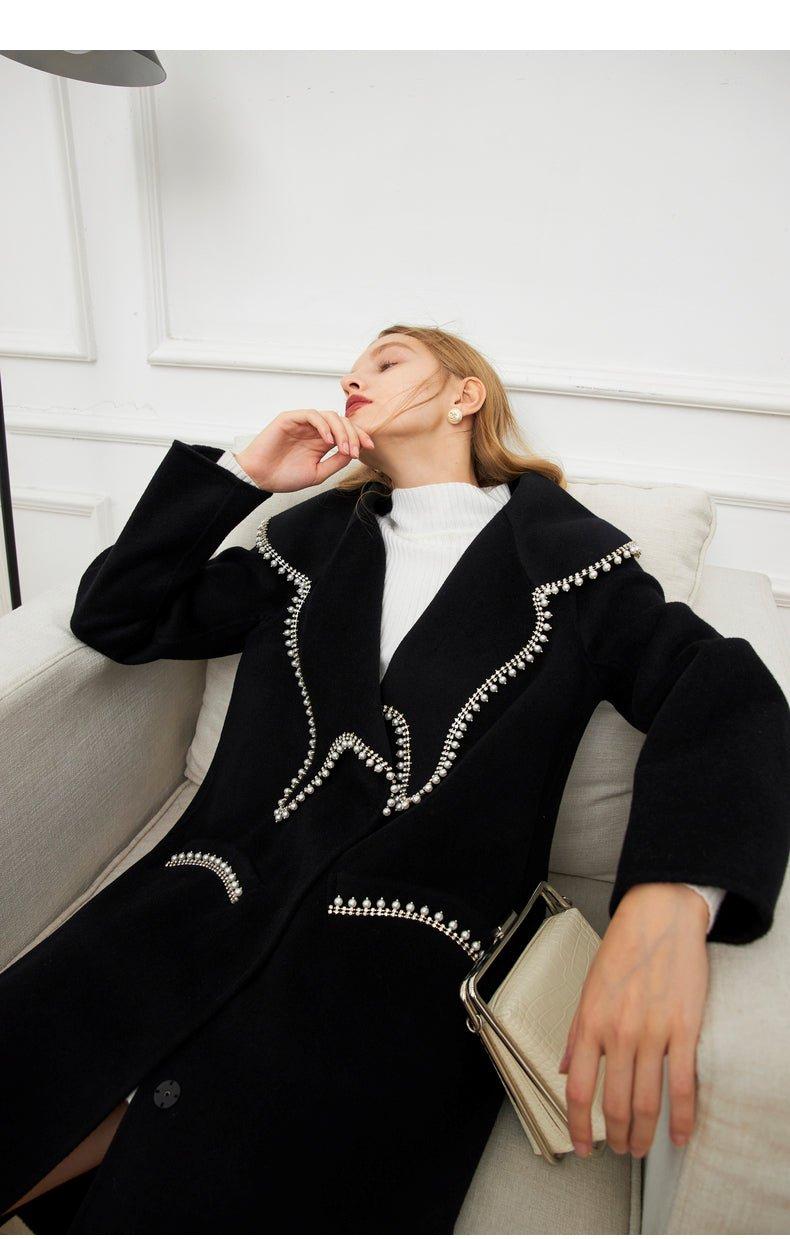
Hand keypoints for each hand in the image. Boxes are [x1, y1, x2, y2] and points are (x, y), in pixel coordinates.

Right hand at [235, 409, 374, 493]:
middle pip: (342, 422)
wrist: (260, 478)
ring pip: (329, 416)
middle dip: (353, 434)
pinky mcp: (290, 418)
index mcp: (321, 441)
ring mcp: (302, 422)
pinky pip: (312, 415)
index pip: (346, 432)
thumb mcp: (318, 473)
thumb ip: (336, 462)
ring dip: (341, 430)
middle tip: (356, 450)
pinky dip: (323, 425)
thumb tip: (353, 452)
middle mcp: (314, 430)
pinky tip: (329, 440)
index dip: (359, 436)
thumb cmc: (284, 476)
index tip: (369, 447)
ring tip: (343, 447)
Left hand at [558, 882, 709, 1158]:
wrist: (659, 918)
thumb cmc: (624, 949)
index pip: (578, 1091)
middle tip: (619, 1151)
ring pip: (647, 1102)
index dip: (579, 1127)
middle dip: (616, 1138)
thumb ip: (578, 1033)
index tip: (583, 1147)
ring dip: (644, 1134)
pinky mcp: (683, 1030)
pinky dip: (682, 1118)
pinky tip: (680, 1135)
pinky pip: (683, 1086)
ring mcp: (652, 1034)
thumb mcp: (589, 989)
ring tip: (642, 1147)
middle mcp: (619, 1033)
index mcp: (591, 1023)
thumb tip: (566, 1068)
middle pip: (615, 1104)